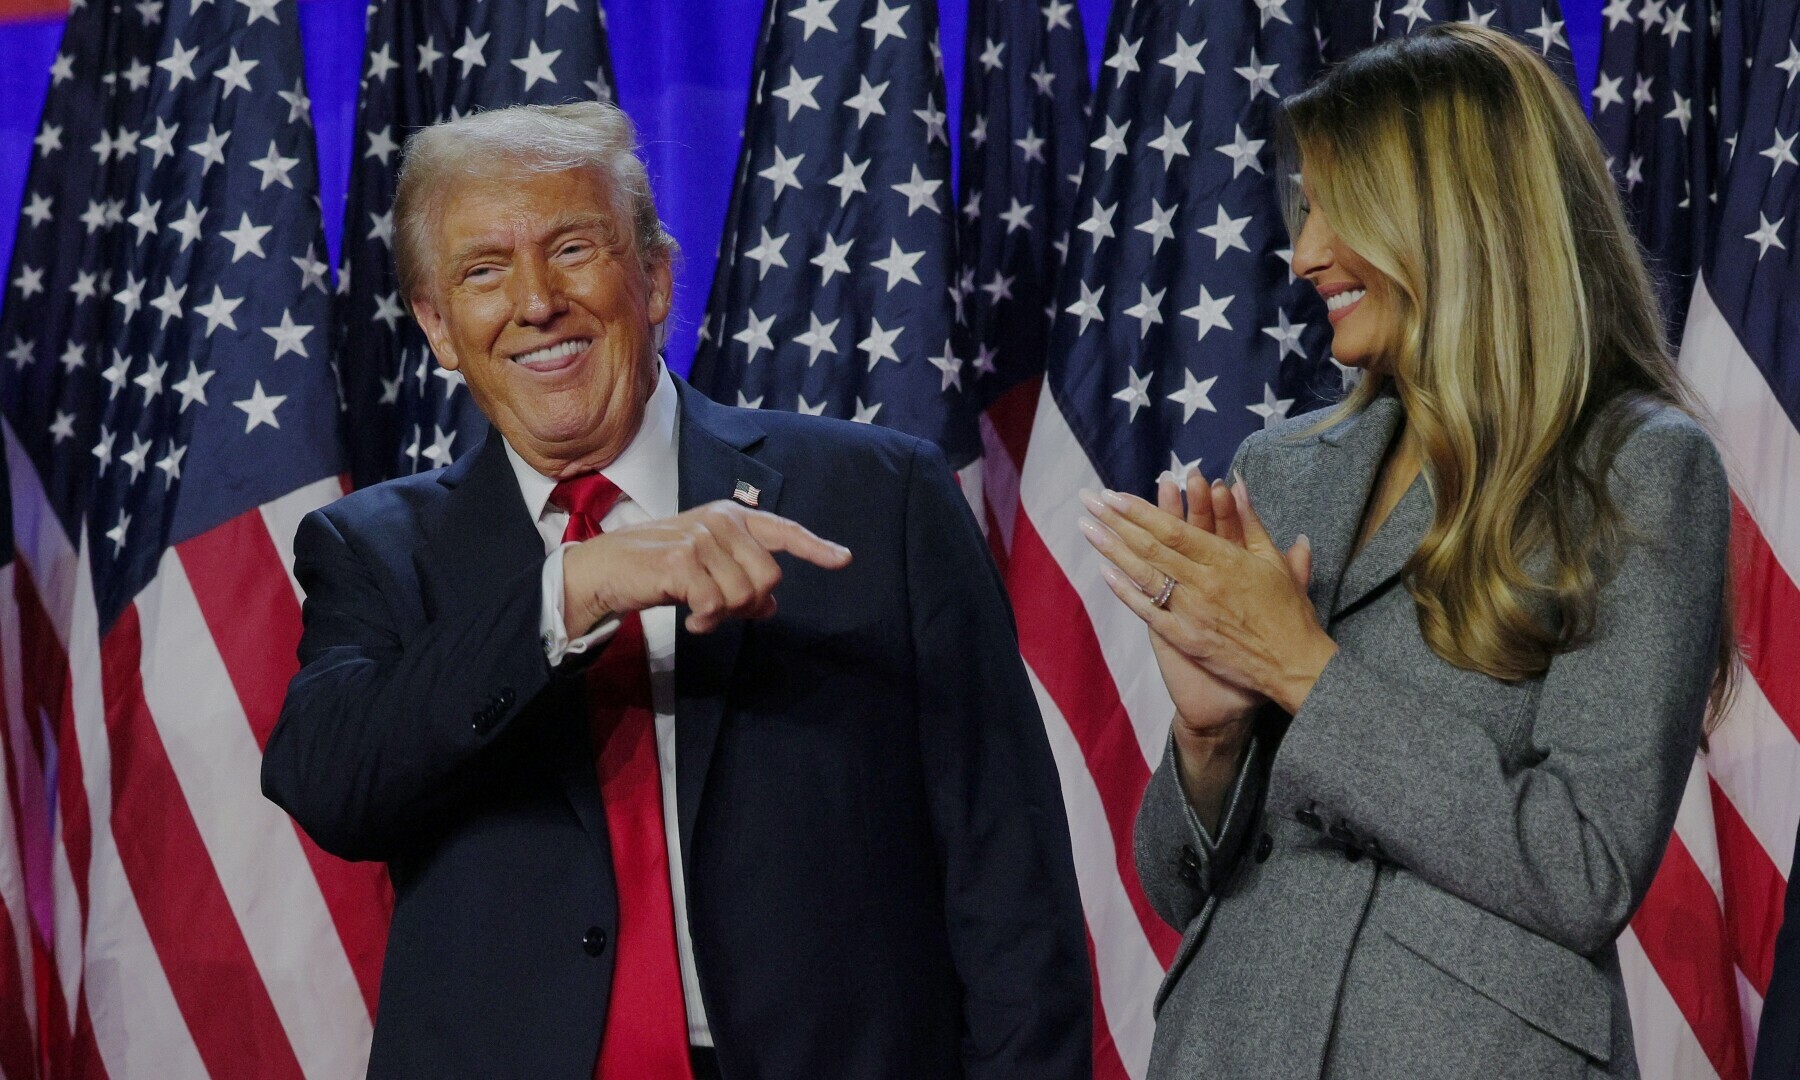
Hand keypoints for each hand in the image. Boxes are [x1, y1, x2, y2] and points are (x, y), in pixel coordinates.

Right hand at [562, 500, 851, 634]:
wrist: (605, 570)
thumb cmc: (657, 569)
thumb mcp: (706, 573)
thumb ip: (741, 583)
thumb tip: (771, 607)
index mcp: (731, 517)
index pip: (784, 531)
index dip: (816, 548)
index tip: (843, 559)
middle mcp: (721, 521)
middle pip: (769, 577)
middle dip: (751, 603)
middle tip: (722, 611)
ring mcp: (702, 538)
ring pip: (745, 594)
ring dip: (725, 615)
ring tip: (701, 613)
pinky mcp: (682, 560)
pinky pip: (716, 605)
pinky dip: (707, 621)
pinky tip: (692, 619)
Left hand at [1078, 479, 1335, 715]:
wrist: (1292, 664)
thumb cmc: (1288, 611)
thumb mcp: (1273, 561)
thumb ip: (1250, 521)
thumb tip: (1235, 483)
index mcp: (1225, 560)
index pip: (1174, 529)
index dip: (1141, 511)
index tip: (1114, 495)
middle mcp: (1203, 583)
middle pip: (1151, 547)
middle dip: (1116, 521)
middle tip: (1089, 501)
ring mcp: (1190, 611)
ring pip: (1144, 575)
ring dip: (1112, 550)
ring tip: (1086, 528)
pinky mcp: (1185, 638)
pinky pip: (1149, 612)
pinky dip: (1126, 592)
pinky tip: (1105, 573)